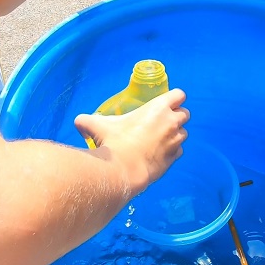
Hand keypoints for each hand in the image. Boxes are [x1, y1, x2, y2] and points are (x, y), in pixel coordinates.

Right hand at [74, 88, 188, 194]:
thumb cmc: (114, 142)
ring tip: (160, 139)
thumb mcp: (97, 125)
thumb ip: (87, 121)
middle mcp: (171, 122)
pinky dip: (172, 151)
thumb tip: (78, 122)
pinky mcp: (174, 158)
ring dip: (175, 134)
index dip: (174, 98)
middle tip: (162, 122)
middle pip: (185, 113)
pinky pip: (179, 151)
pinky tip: (159, 153)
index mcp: (158, 108)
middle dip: (176, 116)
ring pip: (184, 133)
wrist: (123, 169)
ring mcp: (175, 141)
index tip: (166, 103)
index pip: (179, 95)